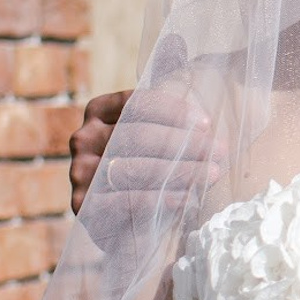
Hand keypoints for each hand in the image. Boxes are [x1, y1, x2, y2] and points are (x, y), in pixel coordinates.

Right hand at [69, 85, 223, 217]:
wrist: (124, 225)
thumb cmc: (148, 172)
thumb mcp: (156, 139)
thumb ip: (169, 114)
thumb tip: (193, 73)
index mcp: (98, 113)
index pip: (134, 104)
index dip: (172, 111)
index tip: (206, 123)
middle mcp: (84, 138)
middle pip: (136, 134)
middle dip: (183, 143)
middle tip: (218, 151)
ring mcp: (80, 172)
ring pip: (132, 167)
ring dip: (178, 170)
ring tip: (211, 174)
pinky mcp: (83, 206)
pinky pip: (125, 200)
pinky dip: (160, 198)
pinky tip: (187, 198)